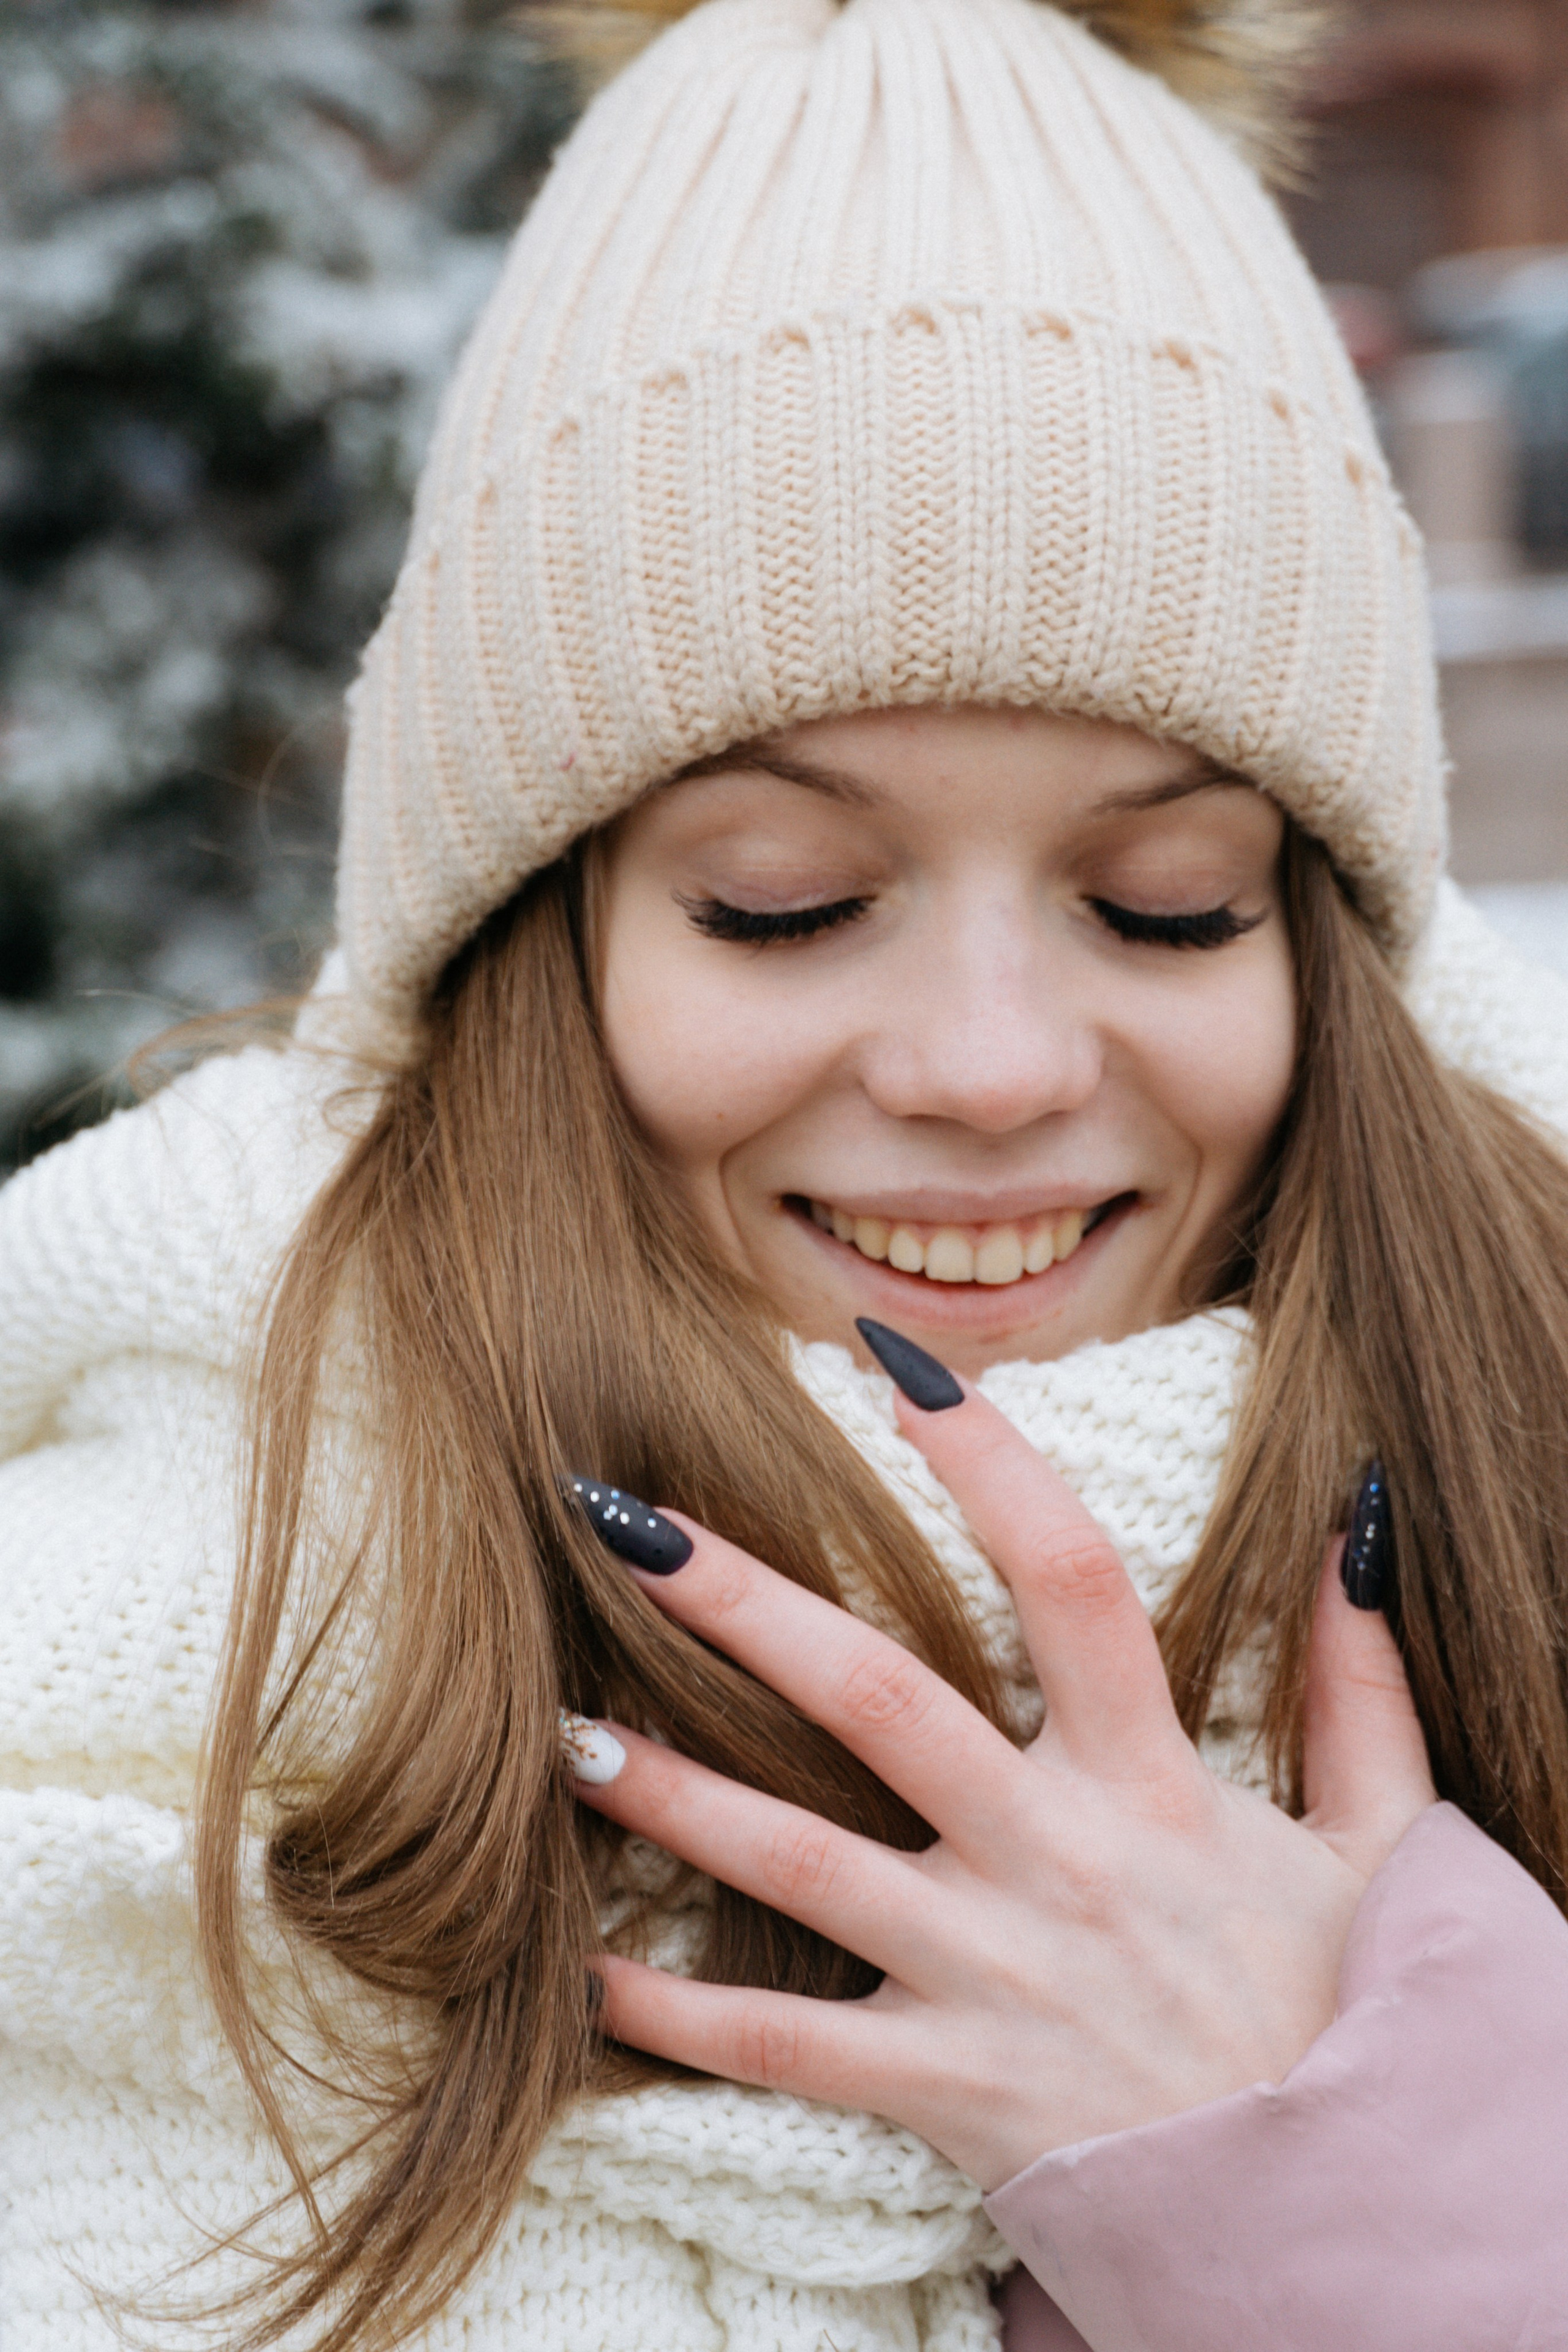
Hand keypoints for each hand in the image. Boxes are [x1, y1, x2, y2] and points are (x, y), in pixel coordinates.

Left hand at [570, 1384, 1435, 2190]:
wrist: (1340, 2221)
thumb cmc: (1348, 2014)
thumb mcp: (1386, 1839)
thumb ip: (1363, 1685)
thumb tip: (1357, 1529)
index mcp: (1154, 1780)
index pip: (1068, 1578)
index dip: (990, 1461)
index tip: (898, 1364)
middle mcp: (1055, 1859)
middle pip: (883, 1699)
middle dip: (749, 1606)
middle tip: (628, 1526)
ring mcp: (990, 1975)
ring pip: (806, 1864)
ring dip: (678, 1794)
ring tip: (563, 1735)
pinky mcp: (946, 2087)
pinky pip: (787, 2046)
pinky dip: (679, 2013)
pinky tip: (587, 1969)